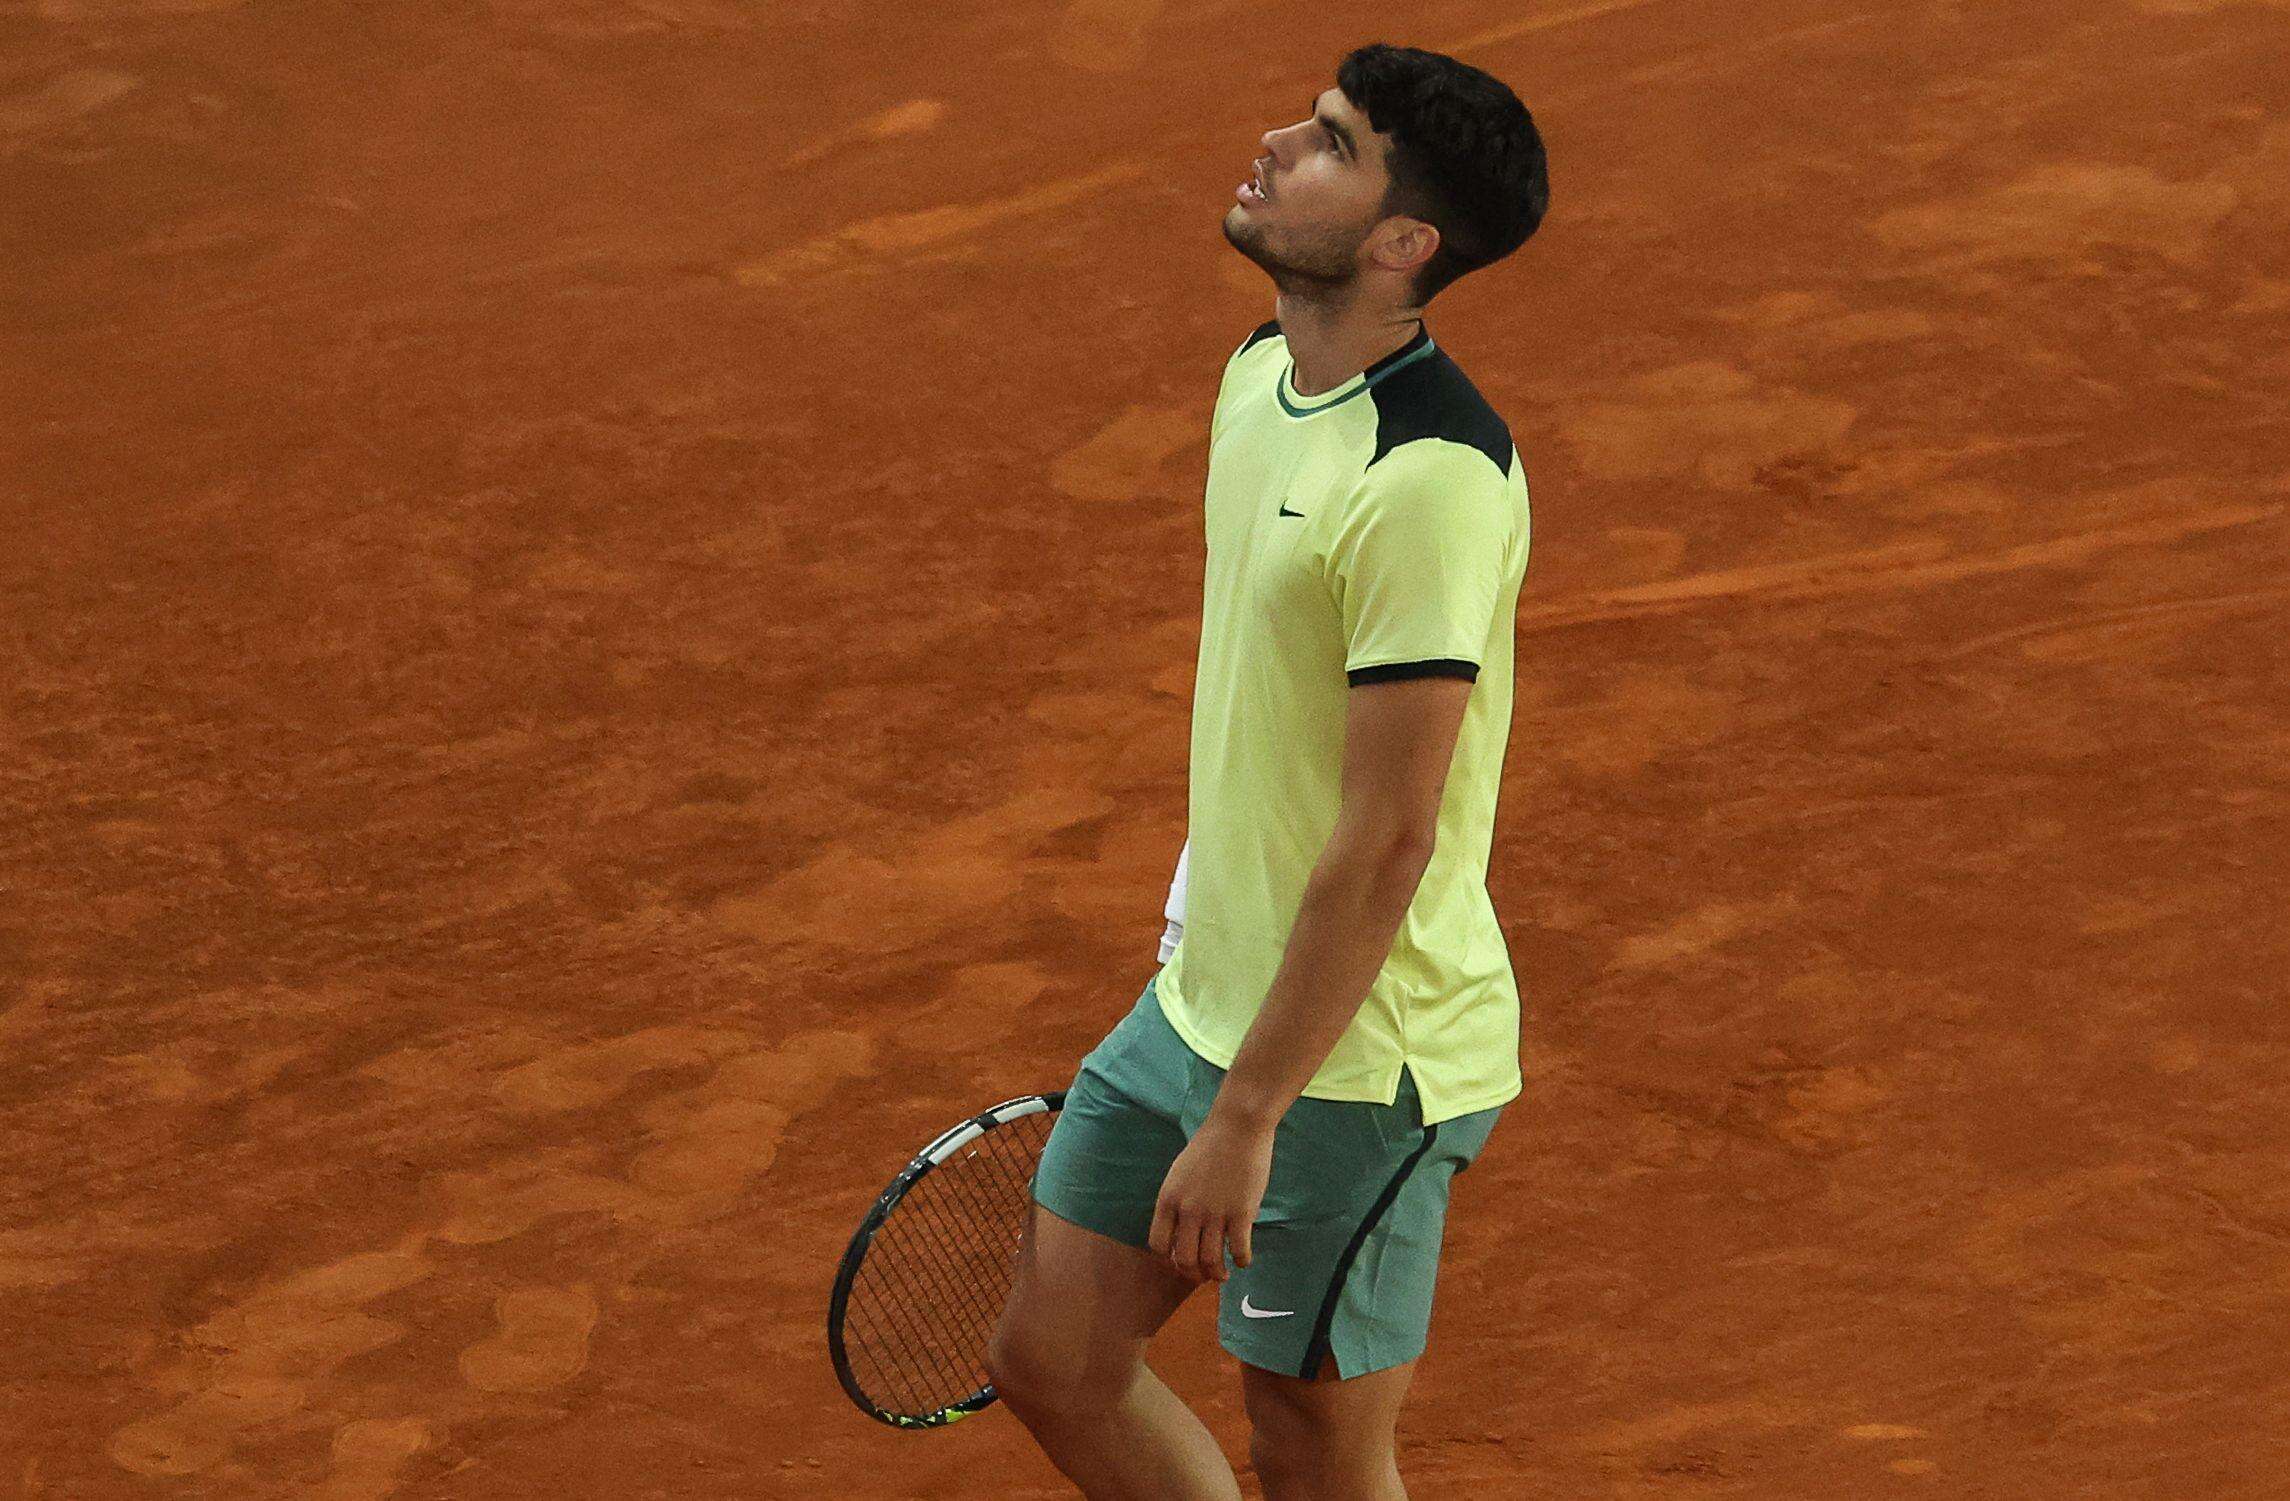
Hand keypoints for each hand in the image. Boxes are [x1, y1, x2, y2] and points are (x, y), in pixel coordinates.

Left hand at [1148, 1113, 1275, 1283]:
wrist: (1238, 1126)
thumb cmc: (1209, 1146)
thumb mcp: (1179, 1173)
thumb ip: (1177, 1201)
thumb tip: (1181, 1229)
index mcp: (1168, 1199)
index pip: (1159, 1244)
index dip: (1169, 1259)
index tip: (1180, 1261)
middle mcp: (1188, 1210)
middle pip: (1185, 1259)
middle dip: (1193, 1274)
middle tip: (1203, 1275)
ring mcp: (1215, 1213)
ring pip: (1211, 1261)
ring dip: (1217, 1274)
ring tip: (1223, 1274)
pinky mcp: (1241, 1213)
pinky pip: (1239, 1250)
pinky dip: (1241, 1261)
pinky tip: (1243, 1260)